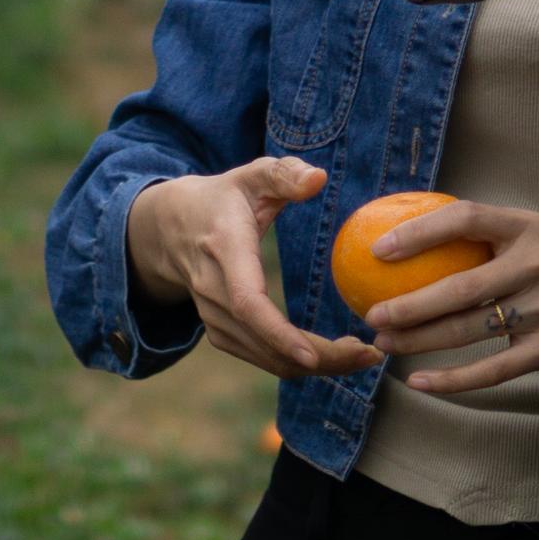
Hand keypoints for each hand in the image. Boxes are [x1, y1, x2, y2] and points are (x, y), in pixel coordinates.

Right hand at [123, 159, 383, 382]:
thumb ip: (284, 174)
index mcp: (225, 249)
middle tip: (369, 355)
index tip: (313, 356)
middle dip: (319, 357)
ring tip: (363, 355)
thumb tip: (319, 178)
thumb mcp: (251, 176)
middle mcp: (213, 290)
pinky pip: (261, 359)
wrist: (169, 227)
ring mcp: (213, 316)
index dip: (278, 333)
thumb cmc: (223, 198)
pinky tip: (333, 356)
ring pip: (266, 358)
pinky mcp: (220, 332)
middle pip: (264, 340)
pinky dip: (297, 364)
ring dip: (316, 365)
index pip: (247, 301)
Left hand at [359, 197, 538, 394]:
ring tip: (384, 342)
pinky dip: (453, 380)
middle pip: (461, 287)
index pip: (466, 219)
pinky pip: (494, 370)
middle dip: (409, 304)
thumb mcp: (532, 231)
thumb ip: (483, 233)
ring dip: (421, 340)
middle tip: (371, 313)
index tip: (379, 249)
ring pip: (471, 330)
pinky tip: (419, 381)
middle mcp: (537, 265)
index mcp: (528, 227)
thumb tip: (406, 233)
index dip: (419, 232)